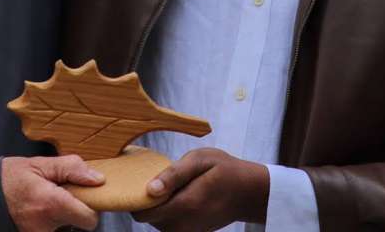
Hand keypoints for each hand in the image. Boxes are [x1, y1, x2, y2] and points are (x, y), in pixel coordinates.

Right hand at [1, 154, 102, 231]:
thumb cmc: (10, 177)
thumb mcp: (40, 164)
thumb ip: (71, 168)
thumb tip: (98, 179)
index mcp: (51, 204)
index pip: (90, 219)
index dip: (92, 206)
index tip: (84, 195)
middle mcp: (46, 225)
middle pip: (78, 223)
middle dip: (76, 209)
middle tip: (63, 194)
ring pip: (65, 227)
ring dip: (61, 215)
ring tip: (46, 201)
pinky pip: (52, 230)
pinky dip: (50, 221)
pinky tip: (40, 210)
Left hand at [132, 148, 267, 231]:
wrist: (249, 192)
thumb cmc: (225, 170)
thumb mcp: (201, 160)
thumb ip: (173, 174)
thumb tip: (150, 189)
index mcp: (185, 205)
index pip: (143, 212)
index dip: (136, 198)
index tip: (142, 181)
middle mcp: (184, 225)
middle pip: (148, 218)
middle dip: (150, 200)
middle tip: (165, 180)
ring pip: (157, 222)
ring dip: (160, 206)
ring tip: (177, 188)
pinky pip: (169, 225)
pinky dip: (170, 213)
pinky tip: (181, 197)